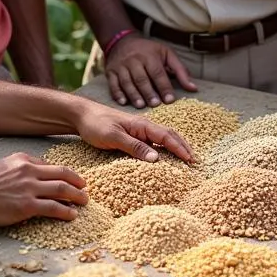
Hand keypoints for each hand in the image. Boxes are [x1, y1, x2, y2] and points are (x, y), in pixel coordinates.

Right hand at [0, 153, 88, 226]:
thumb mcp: (3, 165)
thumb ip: (20, 167)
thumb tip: (36, 171)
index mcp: (24, 160)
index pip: (50, 165)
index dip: (65, 173)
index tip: (72, 179)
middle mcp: (29, 171)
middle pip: (62, 174)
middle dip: (77, 181)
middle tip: (85, 188)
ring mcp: (29, 188)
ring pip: (62, 189)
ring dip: (76, 195)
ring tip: (84, 201)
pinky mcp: (27, 205)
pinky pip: (53, 208)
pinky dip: (66, 211)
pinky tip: (72, 215)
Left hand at [74, 101, 194, 164]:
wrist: (81, 115)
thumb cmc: (96, 124)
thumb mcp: (113, 137)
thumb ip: (134, 147)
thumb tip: (157, 158)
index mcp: (142, 124)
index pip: (167, 136)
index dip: (180, 148)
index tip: (191, 160)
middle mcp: (144, 126)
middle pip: (170, 136)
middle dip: (184, 147)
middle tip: (195, 162)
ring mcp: (139, 131)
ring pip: (163, 139)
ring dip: (176, 147)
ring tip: (186, 159)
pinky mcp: (133, 136)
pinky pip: (153, 143)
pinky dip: (164, 149)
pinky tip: (165, 158)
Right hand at [105, 35, 197, 107]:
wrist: (122, 41)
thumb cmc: (149, 50)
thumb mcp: (166, 54)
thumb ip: (180, 71)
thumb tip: (193, 88)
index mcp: (150, 56)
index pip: (158, 72)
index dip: (164, 86)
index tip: (170, 100)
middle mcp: (134, 60)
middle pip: (142, 78)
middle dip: (149, 92)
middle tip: (155, 105)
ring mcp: (121, 66)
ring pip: (127, 82)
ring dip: (134, 94)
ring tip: (141, 106)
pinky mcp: (110, 72)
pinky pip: (113, 84)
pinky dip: (117, 94)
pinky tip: (123, 102)